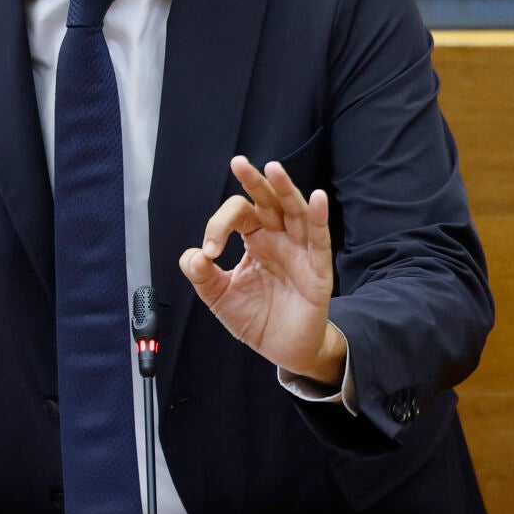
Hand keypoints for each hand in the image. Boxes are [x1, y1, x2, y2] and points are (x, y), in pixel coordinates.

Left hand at [180, 155, 343, 383]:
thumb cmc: (256, 318)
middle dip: (255, 182)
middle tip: (238, 163)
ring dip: (285, 190)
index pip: (239, 215)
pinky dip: (319, 217)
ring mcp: (300, 250)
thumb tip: (193, 255)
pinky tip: (317, 198)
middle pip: (268, 201)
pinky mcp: (318, 269)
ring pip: (295, 212)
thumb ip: (203, 276)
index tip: (210, 251)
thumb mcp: (220, 297)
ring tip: (274, 169)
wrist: (282, 350)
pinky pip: (320, 239)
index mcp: (255, 239)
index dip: (219, 226)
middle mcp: (278, 238)